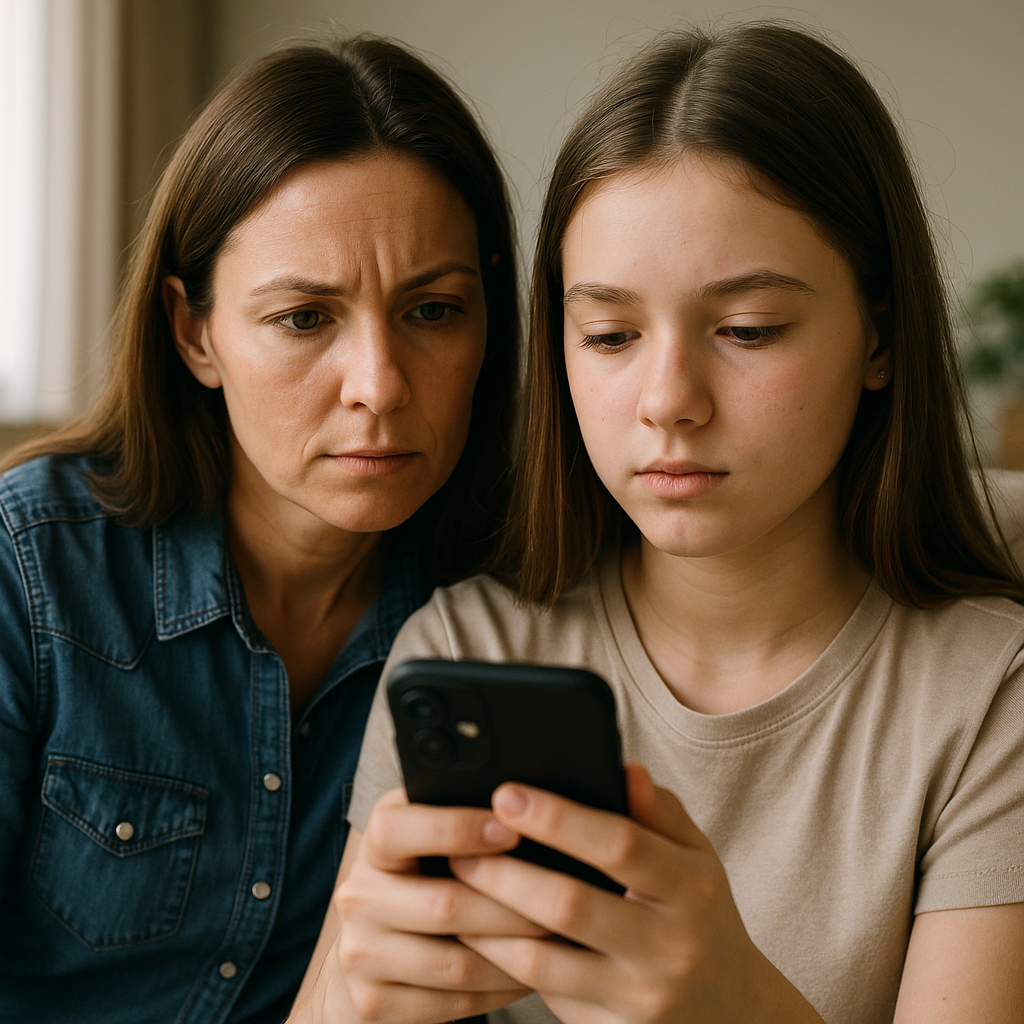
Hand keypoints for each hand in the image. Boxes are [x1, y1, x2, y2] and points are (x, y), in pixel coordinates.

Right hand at [330, 787, 544, 1022]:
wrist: (372, 951)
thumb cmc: (424, 878)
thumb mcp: (430, 839)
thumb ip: (462, 816)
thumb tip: (529, 802)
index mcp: (375, 844)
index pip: (398, 829)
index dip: (455, 828)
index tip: (512, 830)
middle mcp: (358, 896)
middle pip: (445, 904)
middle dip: (513, 904)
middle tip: (564, 899)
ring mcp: (360, 954)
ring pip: (455, 962)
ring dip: (515, 954)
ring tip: (557, 940)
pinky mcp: (372, 1003)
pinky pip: (452, 1003)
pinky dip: (498, 990)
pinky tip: (528, 973)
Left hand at [450, 765, 823, 1023]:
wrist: (733, 1012)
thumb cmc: (701, 915)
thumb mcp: (698, 857)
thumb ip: (659, 811)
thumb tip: (624, 768)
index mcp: (691, 888)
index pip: (619, 844)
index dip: (557, 818)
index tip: (506, 794)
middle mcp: (669, 946)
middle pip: (569, 905)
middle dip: (504, 872)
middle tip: (458, 844)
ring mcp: (639, 997)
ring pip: (543, 961)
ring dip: (487, 922)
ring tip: (456, 885)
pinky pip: (543, 995)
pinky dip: (502, 961)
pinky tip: (477, 931)